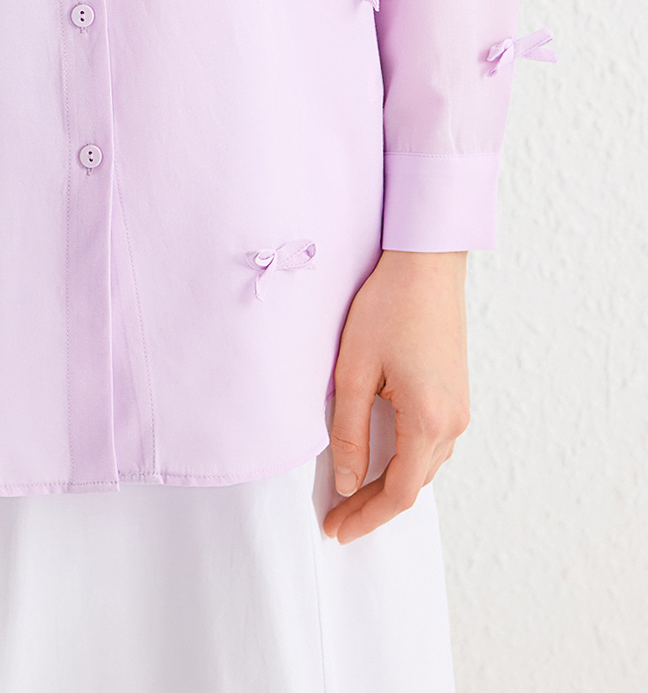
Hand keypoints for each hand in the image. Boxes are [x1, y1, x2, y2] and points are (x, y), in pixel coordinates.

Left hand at [322, 249, 468, 544]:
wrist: (426, 265)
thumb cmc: (387, 308)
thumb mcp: (353, 372)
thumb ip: (349, 432)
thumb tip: (347, 483)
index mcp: (428, 420)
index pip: (399, 493)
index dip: (366, 517)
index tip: (336, 530)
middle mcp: (453, 422)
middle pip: (414, 484)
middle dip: (375, 506)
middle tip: (336, 518)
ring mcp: (459, 409)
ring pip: (425, 466)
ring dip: (391, 484)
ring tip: (351, 494)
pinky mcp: (456, 395)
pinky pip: (432, 444)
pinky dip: (406, 460)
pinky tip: (380, 458)